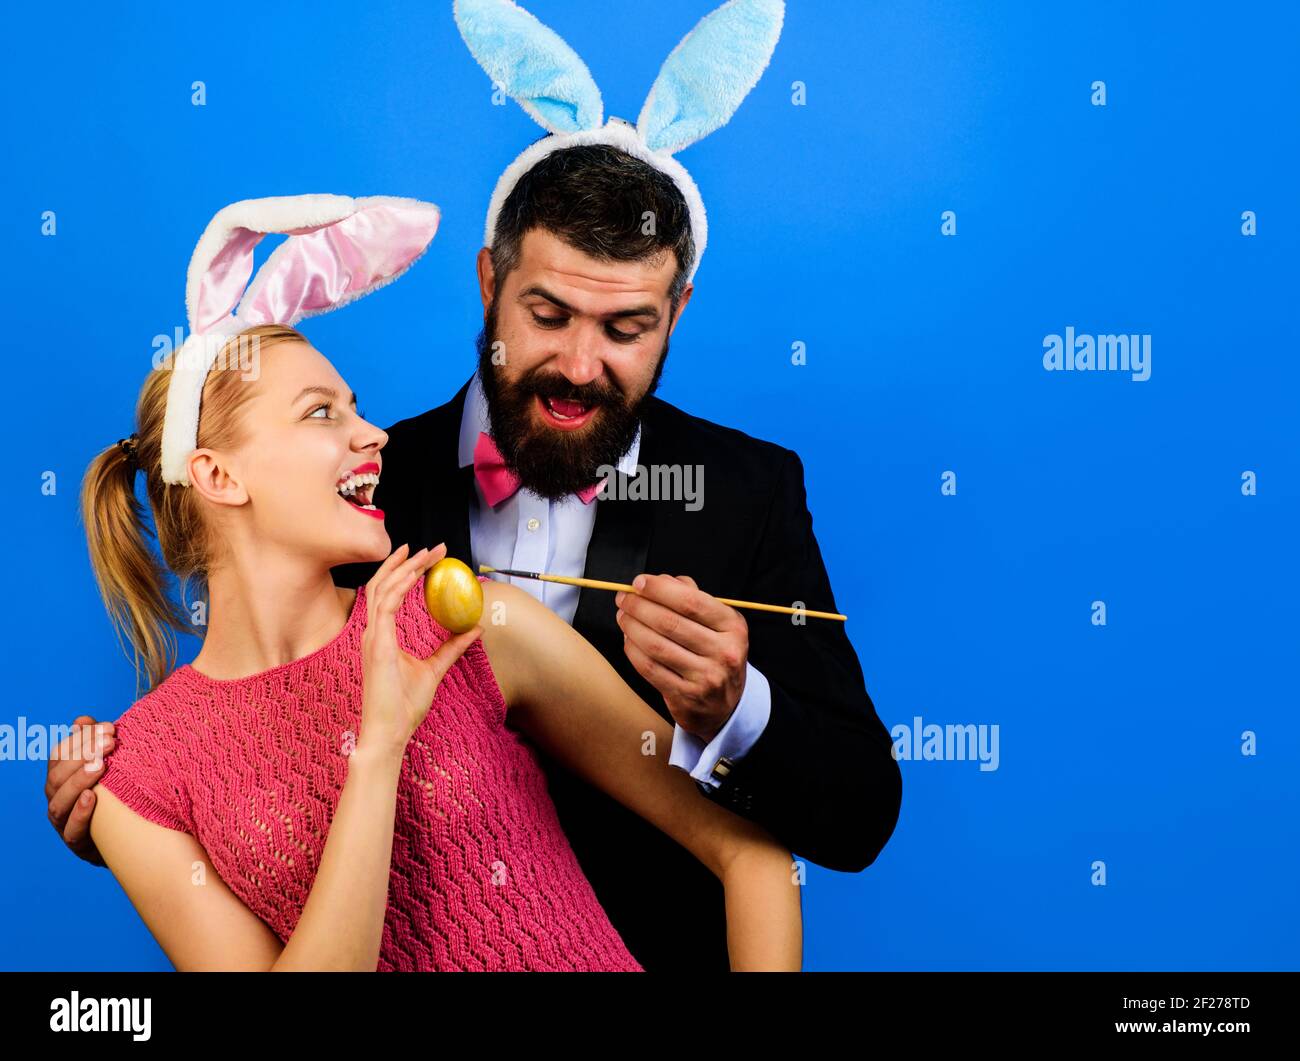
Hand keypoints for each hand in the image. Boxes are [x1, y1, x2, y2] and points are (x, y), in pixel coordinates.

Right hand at [45, 714, 113, 865]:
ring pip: (60, 801)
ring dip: (80, 780)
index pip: (59, 754)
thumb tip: (82, 719)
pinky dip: (80, 813)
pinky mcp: (76, 843)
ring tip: (101, 766)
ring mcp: (63, 822)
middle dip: (83, 756)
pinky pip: (72, 829)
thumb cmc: (112, 795)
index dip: (81, 739)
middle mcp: (56, 798)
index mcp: (60, 778)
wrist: (126, 837)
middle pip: (57, 776)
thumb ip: (94, 743)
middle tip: (111, 742)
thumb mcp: (106, 766)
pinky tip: (92, 797)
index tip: (110, 727)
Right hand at [357, 543, 482, 759]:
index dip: (403, 571)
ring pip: (383, 590)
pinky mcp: (376, 646)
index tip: (424, 556)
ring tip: (425, 554)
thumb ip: (452, 648)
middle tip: (430, 547)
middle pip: (383, 585)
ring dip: (404, 569)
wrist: (389, 732)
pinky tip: (413, 577)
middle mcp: (372, 632)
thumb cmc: (403, 706)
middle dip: (405, 562)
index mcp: (380, 635)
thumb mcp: (435, 669)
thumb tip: (476, 629)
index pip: (389, 593)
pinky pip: (384, 608)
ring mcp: (372, 638)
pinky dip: (398, 589)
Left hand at [615, 574, 748, 742]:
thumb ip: (692, 597)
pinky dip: (633, 650)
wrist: (726, 706)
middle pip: (670, 622)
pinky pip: (649, 668)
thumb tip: (660, 579)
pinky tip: (628, 639)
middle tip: (623, 598)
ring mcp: (705, 677)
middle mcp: (723, 652)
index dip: (660, 589)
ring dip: (632, 626)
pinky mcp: (685, 696)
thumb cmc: (716, 654)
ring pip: (656, 645)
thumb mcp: (718, 624)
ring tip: (622, 616)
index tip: (639, 582)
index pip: (691, 602)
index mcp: (733, 627)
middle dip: (639, 606)